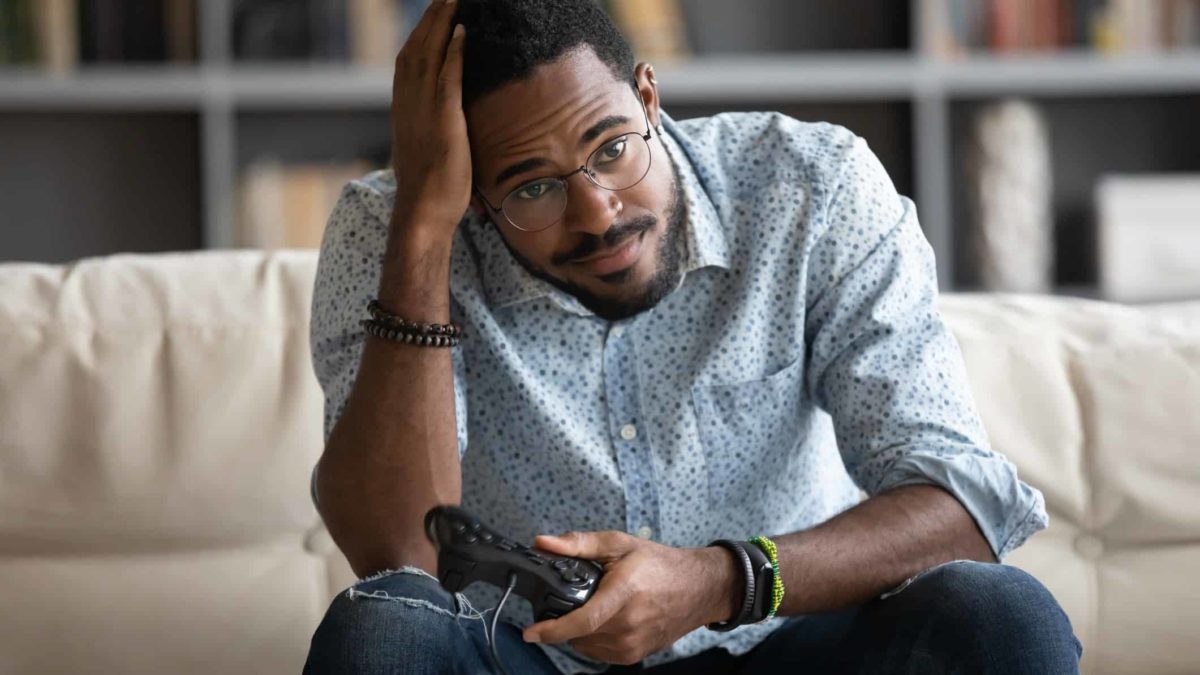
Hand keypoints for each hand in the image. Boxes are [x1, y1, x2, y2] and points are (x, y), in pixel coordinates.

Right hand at [389, 0, 469, 238]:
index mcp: (403, 110)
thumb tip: (444, 129)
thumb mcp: (429, 152)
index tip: (433, 16)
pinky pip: (447, 76)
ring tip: (454, 0)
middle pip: (416, 48)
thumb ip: (433, 132)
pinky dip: (453, 51)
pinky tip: (463, 31)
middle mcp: (407, 103)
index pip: (408, 62)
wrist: (423, 211)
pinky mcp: (443, 119)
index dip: (420, 36)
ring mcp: (422, 109)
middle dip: (430, 19)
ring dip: (441, 23)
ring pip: (429, 54)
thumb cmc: (430, 191)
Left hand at [522, 531, 734, 665]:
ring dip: (580, 631)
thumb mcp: (619, 544)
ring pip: (587, 645)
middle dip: (566, 619)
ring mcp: (633, 644)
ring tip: (595, 606)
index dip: (552, 629)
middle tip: (574, 598)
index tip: (531, 632)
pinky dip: (594, 639)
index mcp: (623, 593)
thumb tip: (543, 543)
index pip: (582, 620)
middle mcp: (628, 624)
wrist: (698, 588)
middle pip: (579, 633)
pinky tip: (605, 620)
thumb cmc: (660, 564)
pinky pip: (600, 653)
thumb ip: (579, 544)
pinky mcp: (635, 655)